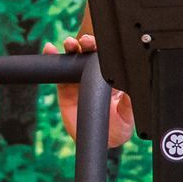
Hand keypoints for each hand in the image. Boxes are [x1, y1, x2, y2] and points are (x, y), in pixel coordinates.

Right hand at [47, 34, 133, 148]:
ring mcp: (79, 80)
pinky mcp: (65, 88)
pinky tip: (50, 50)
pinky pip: (58, 73)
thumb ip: (128, 103)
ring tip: (69, 44)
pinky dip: (53, 59)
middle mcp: (94, 76)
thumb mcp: (127, 114)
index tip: (99, 45)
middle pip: (90, 54)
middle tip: (85, 42)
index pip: (107, 58)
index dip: (103, 49)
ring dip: (71, 48)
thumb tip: (133, 92)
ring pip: (74, 59)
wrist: (102, 139)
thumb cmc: (119, 124)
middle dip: (87, 44)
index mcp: (111, 78)